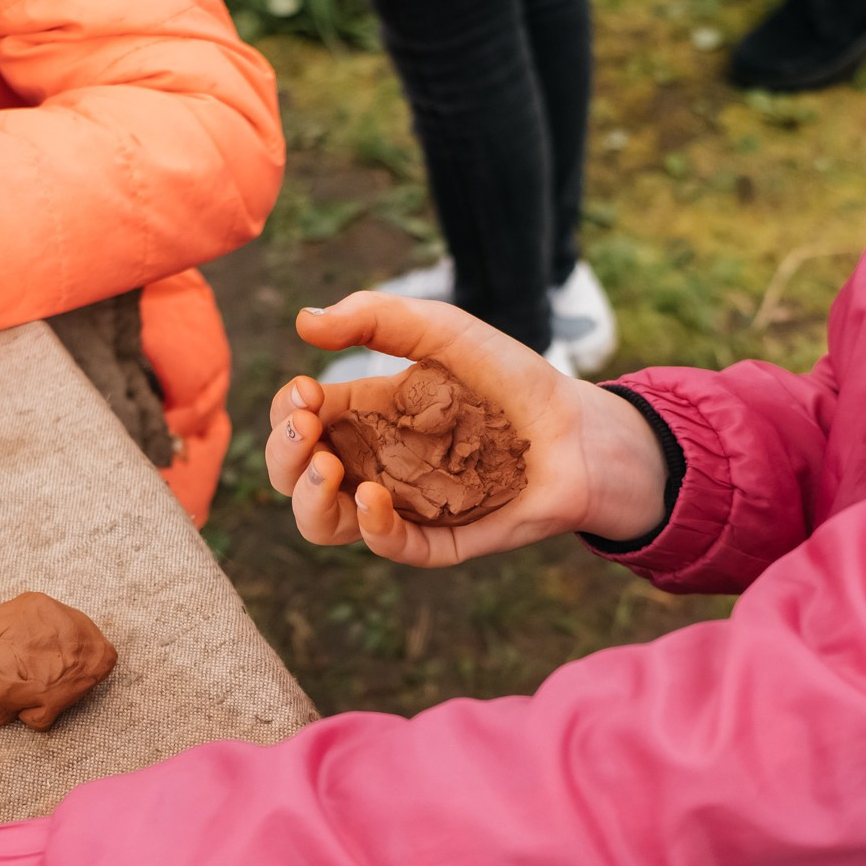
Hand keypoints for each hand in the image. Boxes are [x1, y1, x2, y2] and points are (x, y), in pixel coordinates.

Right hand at [266, 292, 667, 566]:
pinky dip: (373, 529)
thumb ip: (378, 318)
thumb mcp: (446, 332)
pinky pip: (392, 548)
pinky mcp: (440, 539)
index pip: (300, 423)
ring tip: (329, 469)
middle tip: (304, 434)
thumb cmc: (514, 379)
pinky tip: (373, 498)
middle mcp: (375, 463)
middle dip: (283, 458)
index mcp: (367, 416)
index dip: (286, 413)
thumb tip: (304, 322)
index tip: (304, 393)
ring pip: (326, 524)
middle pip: (296, 478)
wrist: (583, 430)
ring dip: (310, 500)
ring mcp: (404, 505)